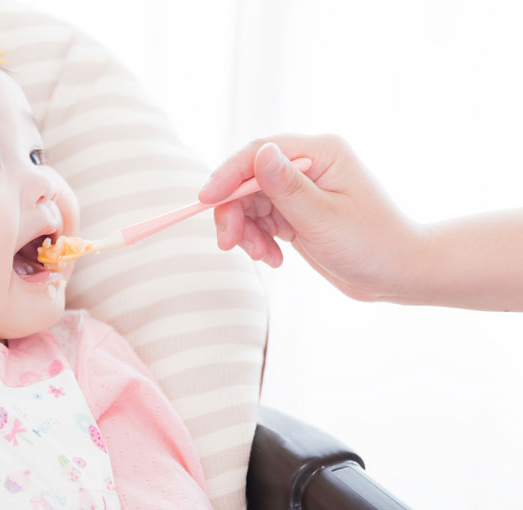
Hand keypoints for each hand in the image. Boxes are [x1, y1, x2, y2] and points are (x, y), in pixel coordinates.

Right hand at [198, 133, 426, 301]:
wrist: (398, 274)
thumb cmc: (372, 245)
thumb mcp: (324, 219)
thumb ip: (287, 188)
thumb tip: (259, 153)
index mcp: (321, 153)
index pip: (259, 152)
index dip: (227, 174)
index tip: (205, 200)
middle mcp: (308, 165)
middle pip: (248, 179)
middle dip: (234, 211)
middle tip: (229, 245)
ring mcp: (301, 188)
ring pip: (250, 202)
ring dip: (247, 231)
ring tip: (263, 257)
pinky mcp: (296, 211)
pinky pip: (261, 219)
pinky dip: (259, 239)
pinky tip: (274, 258)